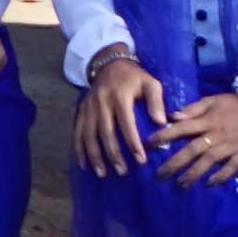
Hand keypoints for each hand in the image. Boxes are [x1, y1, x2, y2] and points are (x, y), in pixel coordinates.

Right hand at [79, 51, 173, 177]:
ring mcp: (89, 107)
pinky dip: (79, 149)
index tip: (140, 161)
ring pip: (88, 135)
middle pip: (105, 132)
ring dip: (95, 156)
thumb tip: (161, 123)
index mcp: (119, 95)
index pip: (126, 123)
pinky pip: (77, 132)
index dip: (133, 143)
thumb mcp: (150, 82)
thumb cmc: (134, 77)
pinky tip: (84, 165)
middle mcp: (101, 102)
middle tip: (122, 172)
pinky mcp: (81, 110)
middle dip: (113, 154)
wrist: (109, 63)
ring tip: (102, 173)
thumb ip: (156, 101)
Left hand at [152, 86, 237, 187]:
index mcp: (207, 120)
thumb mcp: (213, 100)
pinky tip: (209, 184)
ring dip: (194, 174)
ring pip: (208, 162)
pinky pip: (231, 168)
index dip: (165, 135)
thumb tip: (173, 116)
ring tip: (180, 185)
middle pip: (192, 150)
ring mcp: (229, 146)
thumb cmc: (234, 105)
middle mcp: (216, 135)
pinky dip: (220, 176)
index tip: (150, 144)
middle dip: (175, 163)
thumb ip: (193, 108)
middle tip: (160, 175)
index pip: (182, 128)